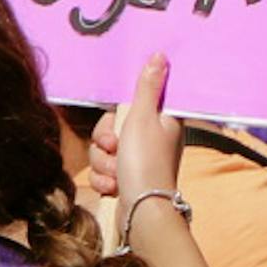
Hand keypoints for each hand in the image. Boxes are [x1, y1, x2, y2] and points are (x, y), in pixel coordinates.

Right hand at [101, 53, 182, 211]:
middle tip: (116, 150)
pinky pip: (103, 171)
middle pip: (112, 128)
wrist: (141, 211)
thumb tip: (160, 54)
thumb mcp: (144, 117)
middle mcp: (153, 138)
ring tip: (118, 174)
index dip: (117, 115)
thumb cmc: (146, 162)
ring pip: (104, 151)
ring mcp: (139, 160)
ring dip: (105, 164)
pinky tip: (114, 187)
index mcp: (163, 120)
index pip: (131, 104)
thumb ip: (147, 87)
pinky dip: (105, 180)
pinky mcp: (127, 179)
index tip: (120, 124)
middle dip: (106, 143)